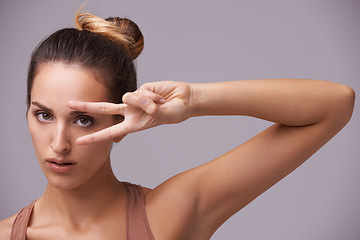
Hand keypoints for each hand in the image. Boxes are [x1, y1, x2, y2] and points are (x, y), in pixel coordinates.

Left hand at [68, 81, 192, 143]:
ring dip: (145, 101)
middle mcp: (131, 112)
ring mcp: (135, 99)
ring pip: (127, 97)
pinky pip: (140, 90)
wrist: (185, 99)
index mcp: (135, 125)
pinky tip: (161, 96)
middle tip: (69, 105)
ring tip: (161, 103)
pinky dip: (152, 95)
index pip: (111, 131)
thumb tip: (135, 97)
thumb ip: (149, 107)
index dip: (96, 137)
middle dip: (87, 107)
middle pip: (104, 109)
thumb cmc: (176, 112)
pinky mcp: (141, 87)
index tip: (80, 141)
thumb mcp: (164, 115)